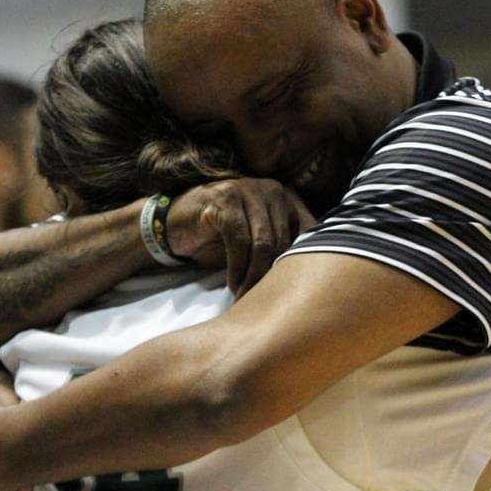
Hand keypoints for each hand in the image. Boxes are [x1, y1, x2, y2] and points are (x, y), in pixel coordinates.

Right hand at [167, 178, 315, 295]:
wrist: (175, 224)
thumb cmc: (222, 237)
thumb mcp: (257, 241)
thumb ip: (282, 249)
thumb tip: (314, 277)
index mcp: (285, 198)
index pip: (304, 233)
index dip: (297, 265)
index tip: (290, 294)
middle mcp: (271, 189)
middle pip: (283, 241)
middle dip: (272, 275)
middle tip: (264, 302)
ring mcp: (247, 189)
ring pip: (262, 242)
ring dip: (253, 275)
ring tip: (245, 296)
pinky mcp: (224, 198)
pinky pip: (238, 239)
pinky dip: (236, 266)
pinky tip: (231, 282)